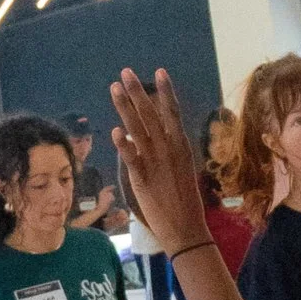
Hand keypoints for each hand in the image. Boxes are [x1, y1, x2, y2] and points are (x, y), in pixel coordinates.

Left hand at [107, 68, 217, 258]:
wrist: (186, 228)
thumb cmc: (183, 201)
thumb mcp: (179, 169)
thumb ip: (165, 151)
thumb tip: (142, 139)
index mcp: (181, 145)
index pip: (172, 112)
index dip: (165, 91)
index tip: (159, 71)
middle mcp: (169, 149)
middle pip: (151, 114)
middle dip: (137, 92)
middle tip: (126, 72)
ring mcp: (156, 162)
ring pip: (138, 129)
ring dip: (125, 107)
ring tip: (114, 89)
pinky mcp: (143, 179)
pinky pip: (132, 158)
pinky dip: (124, 144)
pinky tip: (115, 131)